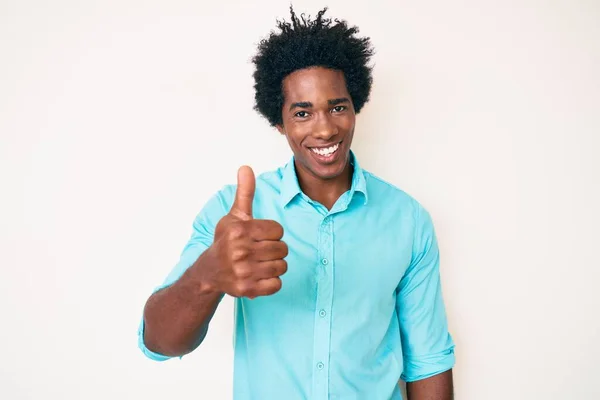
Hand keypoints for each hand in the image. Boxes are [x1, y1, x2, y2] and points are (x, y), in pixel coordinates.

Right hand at [206, 165, 287, 297]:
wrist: (210, 272)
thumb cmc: (226, 241)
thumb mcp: (235, 216)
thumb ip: (245, 193)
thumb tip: (246, 167)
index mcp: (239, 231)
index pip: (278, 231)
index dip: (272, 233)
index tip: (259, 236)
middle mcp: (240, 251)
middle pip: (282, 249)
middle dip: (275, 250)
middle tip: (260, 251)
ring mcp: (243, 272)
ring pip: (282, 266)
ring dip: (275, 265)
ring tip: (260, 263)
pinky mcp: (247, 289)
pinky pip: (277, 285)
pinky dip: (272, 282)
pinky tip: (259, 276)